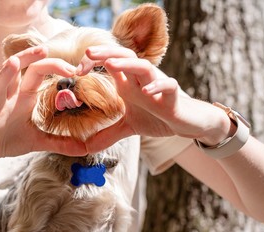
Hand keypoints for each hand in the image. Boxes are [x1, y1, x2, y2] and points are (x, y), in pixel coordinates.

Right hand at [0, 46, 86, 167]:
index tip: (73, 70)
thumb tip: (85, 148)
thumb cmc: (8, 140)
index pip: (37, 73)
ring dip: (4, 75)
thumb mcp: (38, 141)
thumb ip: (60, 142)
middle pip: (17, 71)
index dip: (53, 66)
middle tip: (44, 49)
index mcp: (23, 97)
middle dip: (29, 58)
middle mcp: (8, 98)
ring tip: (12, 63)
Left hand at [77, 46, 229, 152]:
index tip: (77, 71)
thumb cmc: (158, 117)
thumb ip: (107, 135)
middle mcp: (141, 80)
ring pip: (144, 66)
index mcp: (129, 83)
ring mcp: (157, 86)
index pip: (110, 62)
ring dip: (128, 63)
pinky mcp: (173, 97)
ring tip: (111, 64)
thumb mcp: (128, 127)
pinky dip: (158, 86)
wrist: (187, 123)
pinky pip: (168, 85)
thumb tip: (86, 148)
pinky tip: (146, 92)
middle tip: (88, 54)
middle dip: (107, 52)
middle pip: (125, 55)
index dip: (94, 62)